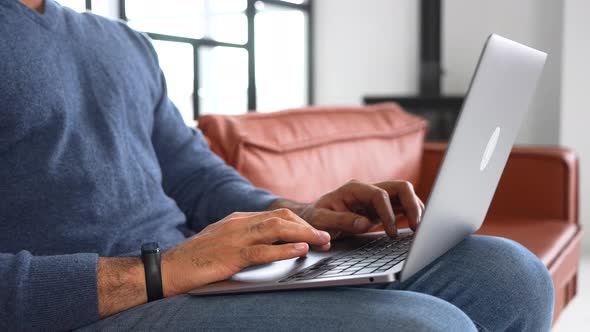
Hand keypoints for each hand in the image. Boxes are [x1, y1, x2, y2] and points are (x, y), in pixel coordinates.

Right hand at [160, 209, 330, 296]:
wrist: (169, 267)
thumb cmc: (197, 258)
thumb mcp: (224, 241)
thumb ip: (246, 239)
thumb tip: (272, 244)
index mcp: (239, 219)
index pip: (277, 214)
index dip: (300, 223)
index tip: (315, 232)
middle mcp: (239, 224)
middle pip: (281, 217)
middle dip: (307, 226)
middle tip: (327, 237)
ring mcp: (235, 238)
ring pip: (276, 229)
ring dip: (303, 234)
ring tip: (322, 241)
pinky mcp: (230, 255)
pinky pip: (262, 250)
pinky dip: (283, 249)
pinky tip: (299, 251)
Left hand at [299, 180, 424, 238]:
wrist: (312, 218)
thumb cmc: (314, 218)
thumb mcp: (320, 220)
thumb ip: (340, 220)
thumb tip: (364, 223)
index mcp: (353, 189)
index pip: (380, 195)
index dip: (388, 213)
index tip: (391, 233)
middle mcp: (368, 190)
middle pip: (400, 187)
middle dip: (413, 204)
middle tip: (418, 227)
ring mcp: (376, 198)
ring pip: (405, 195)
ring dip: (416, 209)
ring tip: (420, 230)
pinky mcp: (381, 209)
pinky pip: (402, 207)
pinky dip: (412, 215)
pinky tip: (415, 230)